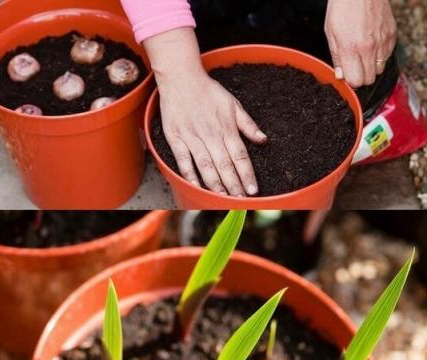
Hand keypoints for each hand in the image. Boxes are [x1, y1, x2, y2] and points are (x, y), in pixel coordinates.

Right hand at [144, 28, 266, 195]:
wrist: (181, 77)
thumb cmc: (208, 91)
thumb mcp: (233, 104)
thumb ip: (248, 125)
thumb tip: (263, 140)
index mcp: (226, 128)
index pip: (240, 156)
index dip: (247, 175)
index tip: (253, 190)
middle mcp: (211, 135)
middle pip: (225, 165)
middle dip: (234, 185)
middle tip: (240, 201)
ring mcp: (192, 138)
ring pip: (206, 166)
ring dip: (215, 184)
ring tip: (222, 198)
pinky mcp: (176, 138)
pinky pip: (183, 160)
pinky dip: (189, 174)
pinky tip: (196, 186)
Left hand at [325, 0, 396, 87]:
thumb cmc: (343, 7)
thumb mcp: (331, 33)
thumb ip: (336, 57)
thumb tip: (340, 75)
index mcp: (351, 48)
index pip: (356, 81)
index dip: (350, 81)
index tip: (346, 75)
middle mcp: (369, 47)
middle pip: (369, 79)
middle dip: (360, 77)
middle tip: (353, 67)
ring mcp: (383, 41)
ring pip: (379, 70)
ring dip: (370, 67)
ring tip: (362, 56)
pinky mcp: (392, 34)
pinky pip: (387, 56)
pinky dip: (380, 56)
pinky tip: (371, 47)